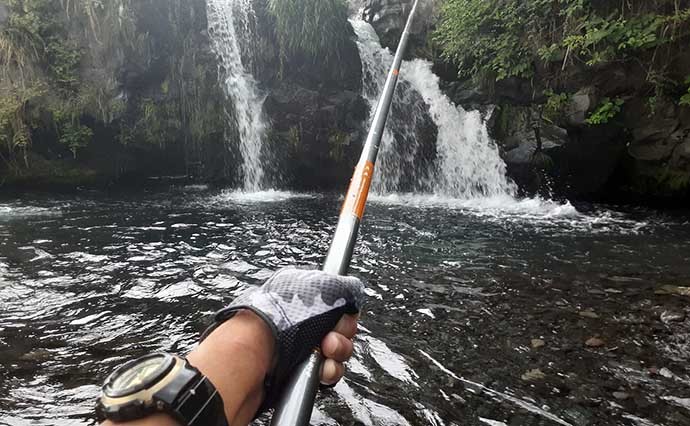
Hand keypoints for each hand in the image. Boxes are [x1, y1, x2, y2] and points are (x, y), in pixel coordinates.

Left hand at [205, 268, 364, 410]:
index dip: (344, 313)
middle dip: (342, 336)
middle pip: (340, 329)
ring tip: (325, 355)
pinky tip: (320, 370)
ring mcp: (300, 348)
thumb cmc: (275, 319)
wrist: (248, 359)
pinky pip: (327, 372)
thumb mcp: (315, 288)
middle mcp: (301, 321)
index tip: (343, 318)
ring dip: (337, 355)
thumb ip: (340, 287)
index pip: (336, 305)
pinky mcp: (299, 372)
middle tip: (329, 339)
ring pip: (337, 353)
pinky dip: (328, 372)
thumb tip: (354, 290)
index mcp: (301, 297)